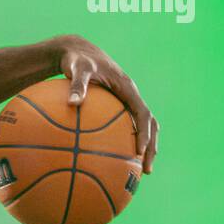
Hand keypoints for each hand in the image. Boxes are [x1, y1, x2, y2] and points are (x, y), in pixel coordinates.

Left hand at [55, 34, 158, 173]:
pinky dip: (125, 142)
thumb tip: (72, 103)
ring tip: (137, 171)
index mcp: (127, 89)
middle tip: (146, 170)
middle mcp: (131, 96)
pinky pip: (125, 126)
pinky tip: (111, 159)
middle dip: (151, 147)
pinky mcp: (117, 106)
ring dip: (144, 147)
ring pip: (142, 127)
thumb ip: (76, 85)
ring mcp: (126, 101)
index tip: (139, 152)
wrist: (77, 52)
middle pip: (150, 125)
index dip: (144, 134)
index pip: (143, 114)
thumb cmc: (77, 60)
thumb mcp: (76, 69)